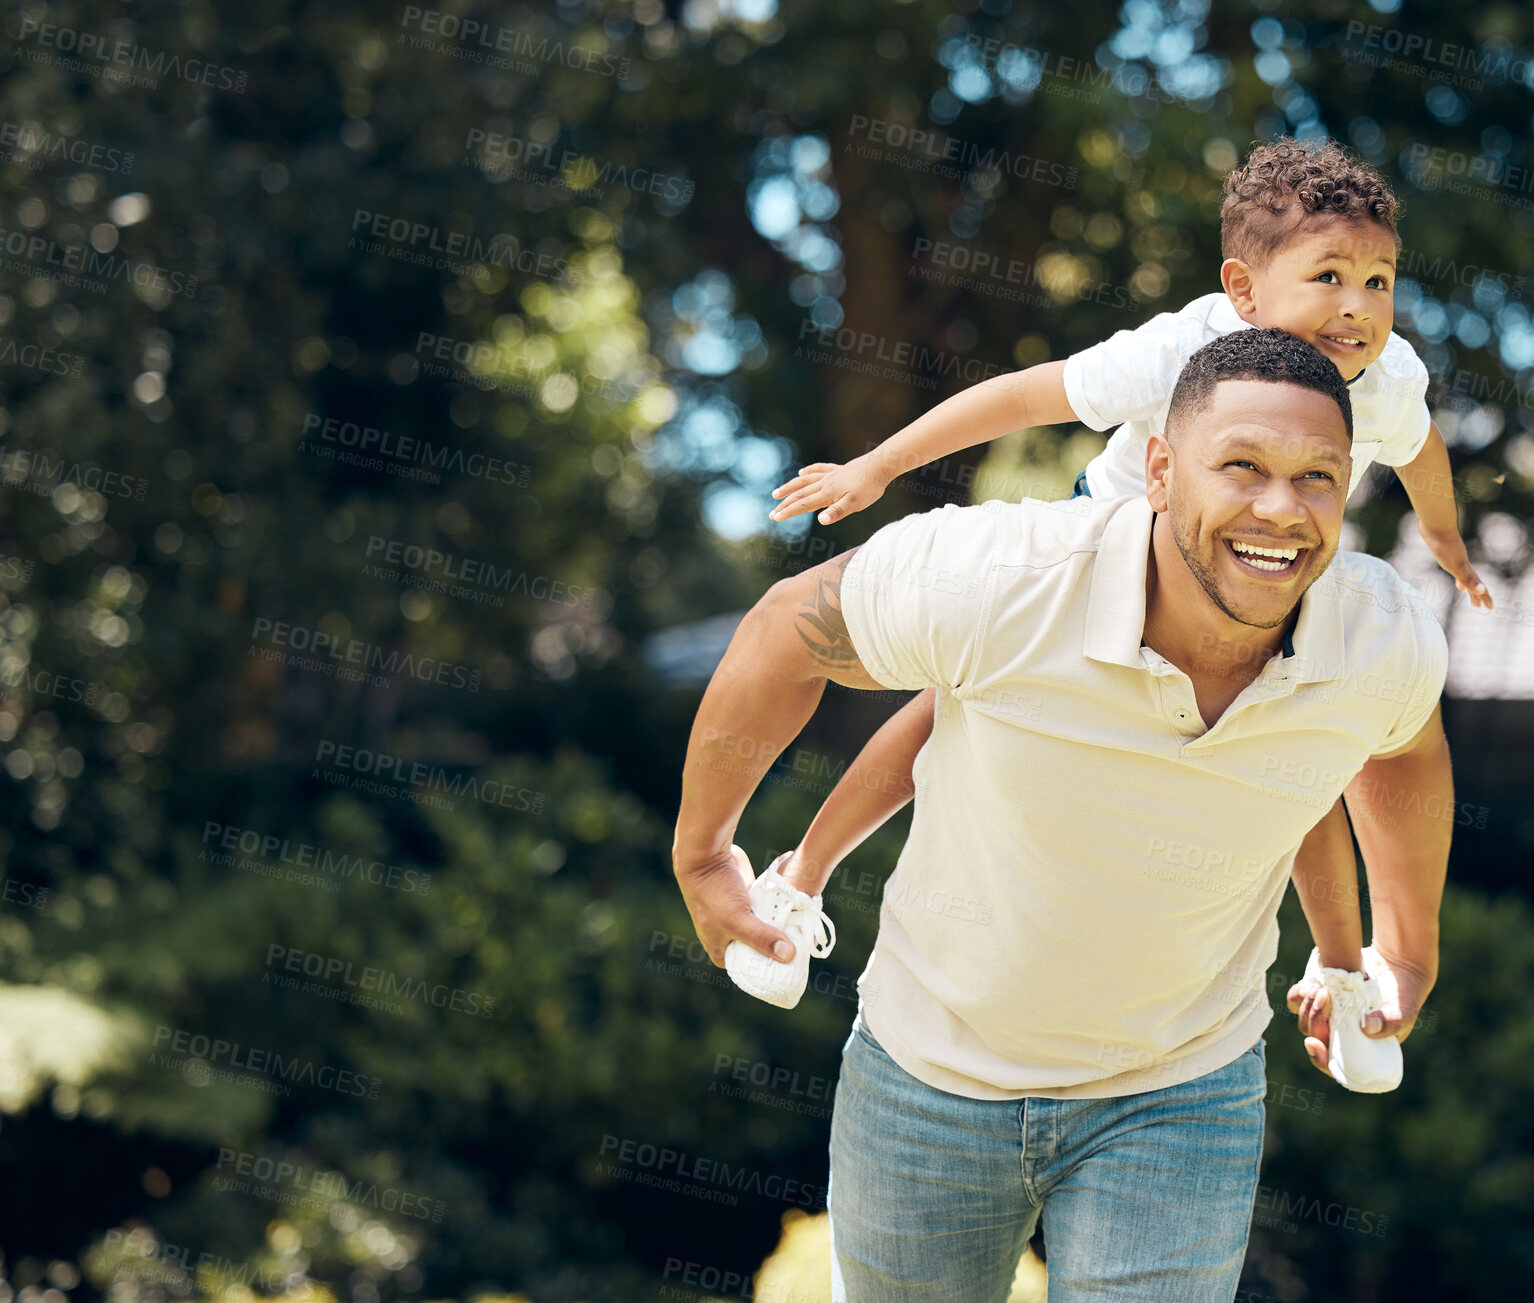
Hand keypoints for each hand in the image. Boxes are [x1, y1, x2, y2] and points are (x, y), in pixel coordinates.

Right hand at [673, 843, 794, 967]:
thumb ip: (762, 937)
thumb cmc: (714, 893)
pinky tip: (798, 914)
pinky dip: (779, 911)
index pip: (749, 969)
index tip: (793, 967)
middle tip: (804, 949)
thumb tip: (789, 956)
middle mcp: (730, 936)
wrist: (707, 856)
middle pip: (761, 948)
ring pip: (766, 928)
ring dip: (782, 929)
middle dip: (780, 947)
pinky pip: (769, 911)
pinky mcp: (749, 901)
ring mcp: (741, 918)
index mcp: (721, 949)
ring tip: (806, 934)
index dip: (769, 969)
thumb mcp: (737, 920)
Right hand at [769, 455, 889, 524]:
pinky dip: (808, 471)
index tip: (775, 518)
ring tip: (777, 493)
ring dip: (789, 487)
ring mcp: (830, 475)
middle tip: (772, 513)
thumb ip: (837, 512)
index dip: (788, 512)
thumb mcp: (855, 504)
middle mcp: (825, 483)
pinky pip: (818, 470)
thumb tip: (820, 520)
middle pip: (799, 494)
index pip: (803, 504)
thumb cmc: (869, 487)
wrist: (880, 465)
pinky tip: (801, 473)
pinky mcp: (838, 470)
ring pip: (804, 481)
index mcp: (827, 494)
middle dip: (784, 504)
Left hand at [1286, 945, 1434, 1078]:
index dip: (1320, 1058)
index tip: (1313, 1044)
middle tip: (1325, 997)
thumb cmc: (1402, 999)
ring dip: (1307, 1006)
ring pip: (1304, 1020)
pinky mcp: (1319, 997)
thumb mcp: (1403, 1013)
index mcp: (1358, 1051)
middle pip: (1315, 1037)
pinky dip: (1299, 994)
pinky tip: (1309, 985)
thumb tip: (1367, 1029)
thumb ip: (1390, 1023)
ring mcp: (1327, 1016)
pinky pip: (1298, 1000)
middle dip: (1315, 1020)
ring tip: (1320, 989)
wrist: (1396, 969)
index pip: (1333, 1064)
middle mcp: (1338, 1036)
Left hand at [1420, 524, 1492, 610]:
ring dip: (1463, 582)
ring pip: (1462, 572)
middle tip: (1477, 606)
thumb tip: (1482, 591)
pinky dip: (1452, 569)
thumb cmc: (1444, 546)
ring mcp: (1453, 556)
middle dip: (1475, 594)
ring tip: (1461, 588)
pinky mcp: (1443, 549)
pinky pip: (1451, 563)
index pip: (1478, 586)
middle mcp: (1462, 562)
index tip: (1489, 608)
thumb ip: (1468, 579)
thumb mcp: (1456, 566)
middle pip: (1472, 581)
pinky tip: (1447, 564)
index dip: (1484, 598)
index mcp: (1465, 569)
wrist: (1435, 526)